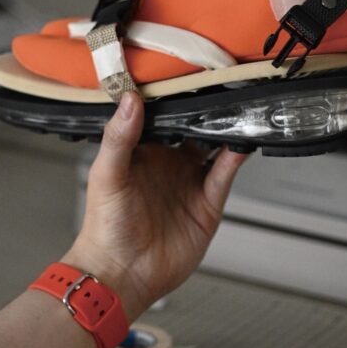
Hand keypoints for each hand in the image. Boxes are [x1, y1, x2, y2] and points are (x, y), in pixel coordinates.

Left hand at [64, 91, 247, 322]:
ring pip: (214, 148)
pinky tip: (241, 143)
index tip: (187, 72)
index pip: (162, 115)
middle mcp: (169, 162)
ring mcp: (189, 181)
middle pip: (193, 128)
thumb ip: (119, 137)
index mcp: (143, 150)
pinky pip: (224, 174)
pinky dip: (235, 158)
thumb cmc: (105, 227)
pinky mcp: (207, 204)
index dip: (174, 96)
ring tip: (238, 109)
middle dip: (207, 109)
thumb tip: (130, 100)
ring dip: (225, 130)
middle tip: (221, 85)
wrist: (120, 275)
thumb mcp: (107, 174)